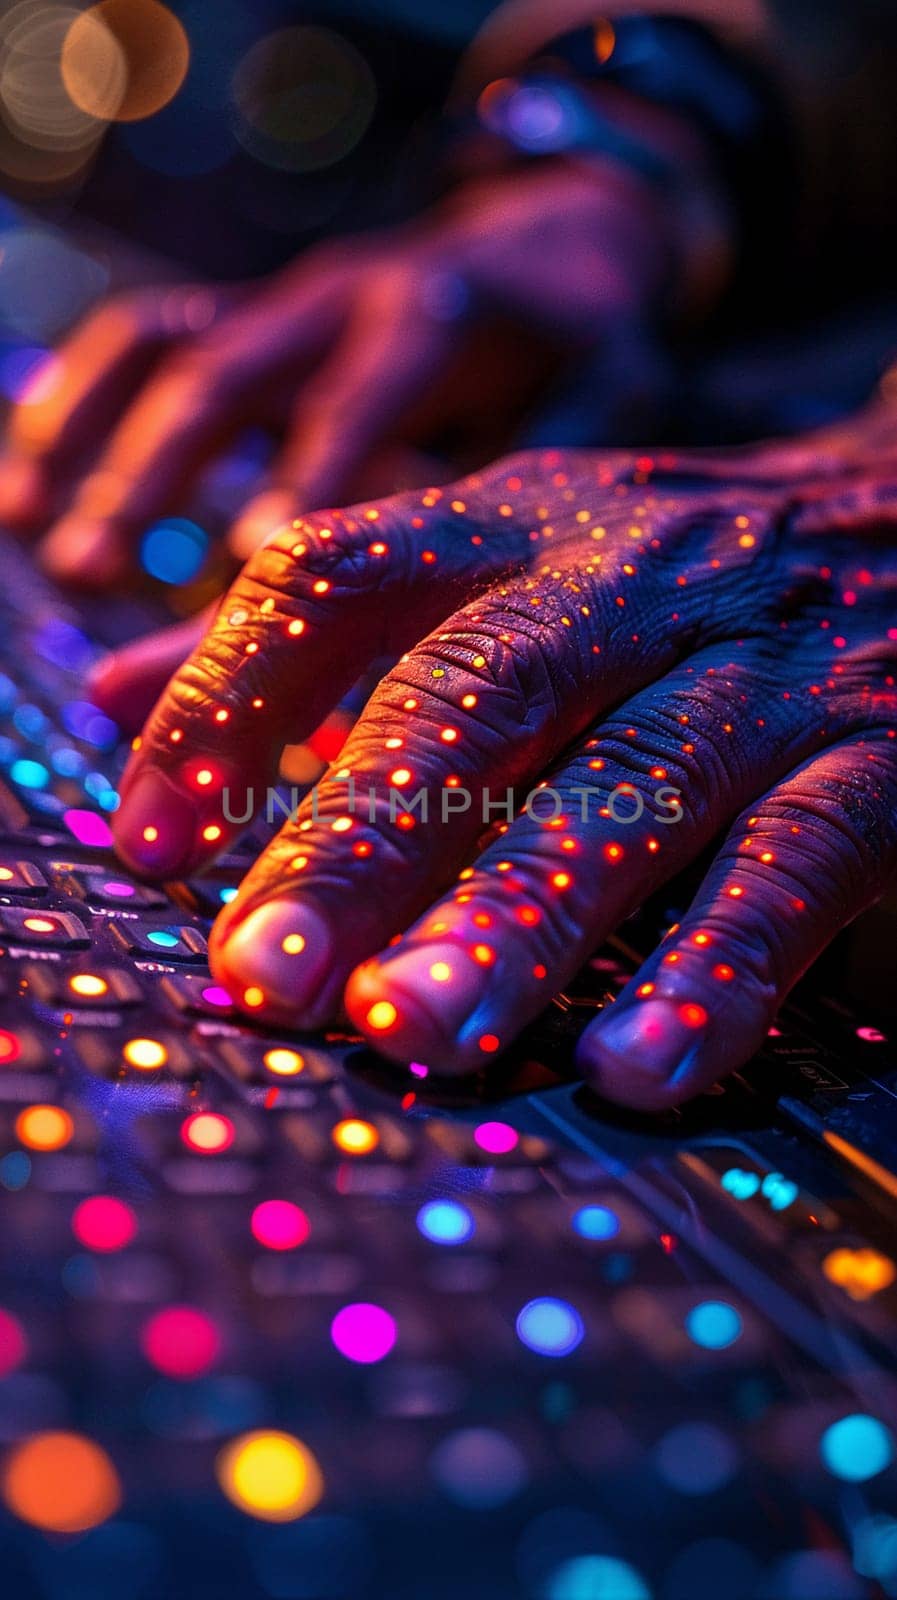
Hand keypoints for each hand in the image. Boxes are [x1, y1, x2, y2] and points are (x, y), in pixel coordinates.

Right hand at [0, 161, 679, 591]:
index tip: (241, 563)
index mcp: (441, 313)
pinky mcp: (258, 310)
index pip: (359, 397)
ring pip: (167, 343)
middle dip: (154, 473)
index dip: (302, 474)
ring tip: (31, 527)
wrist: (562, 245)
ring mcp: (290, 296)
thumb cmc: (585, 351)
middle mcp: (347, 292)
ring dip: (89, 432)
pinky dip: (83, 395)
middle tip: (88, 569)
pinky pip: (149, 332)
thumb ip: (526, 488)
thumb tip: (455, 604)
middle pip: (229, 370)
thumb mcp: (592, 414)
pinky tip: (37, 470)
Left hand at [109, 404, 896, 1108]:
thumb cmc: (682, 567)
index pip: (337, 577)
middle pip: (480, 692)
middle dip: (361, 838)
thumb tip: (117, 695)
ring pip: (634, 785)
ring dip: (517, 915)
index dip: (227, 700)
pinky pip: (795, 866)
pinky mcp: (886, 756)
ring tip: (415, 1032)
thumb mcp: (508, 555)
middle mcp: (634, 577)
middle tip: (268, 974)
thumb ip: (323, 629)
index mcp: (518, 523)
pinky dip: (716, 969)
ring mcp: (765, 666)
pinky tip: (634, 1067)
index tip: (147, 844)